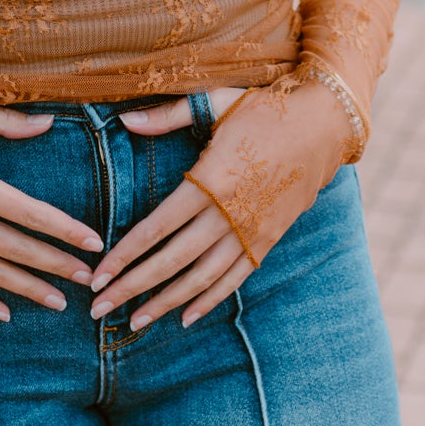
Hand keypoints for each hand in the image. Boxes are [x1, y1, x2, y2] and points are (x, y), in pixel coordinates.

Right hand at [0, 103, 102, 321]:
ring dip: (25, 288)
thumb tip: (48, 123)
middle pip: (13, 248)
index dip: (63, 228)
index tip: (92, 242)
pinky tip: (4, 312)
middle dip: (54, 264)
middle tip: (87, 279)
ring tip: (57, 302)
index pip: (27, 212)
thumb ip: (3, 123)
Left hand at [89, 82, 349, 328]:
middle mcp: (228, 213)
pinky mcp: (269, 239)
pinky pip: (235, 278)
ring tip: (135, 321)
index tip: (98, 274)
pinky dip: (210, 299)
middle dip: (133, 287)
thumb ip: (167, 117)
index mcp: (210, 180)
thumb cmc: (266, 108)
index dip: (124, 254)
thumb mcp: (216, 103)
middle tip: (100, 310)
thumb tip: (125, 120)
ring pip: (201, 278)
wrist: (326, 124)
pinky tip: (185, 317)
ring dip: (166, 302)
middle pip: (172, 261)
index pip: (156, 227)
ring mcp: (251, 231)